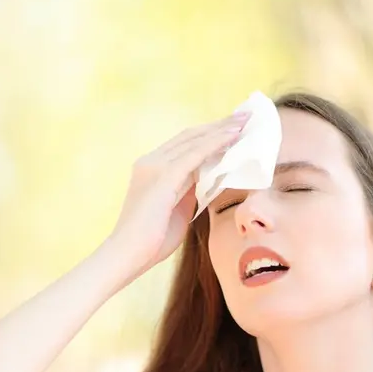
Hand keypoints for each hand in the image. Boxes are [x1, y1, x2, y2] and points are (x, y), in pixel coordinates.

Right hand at [108, 112, 249, 276]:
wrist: (127, 255)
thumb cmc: (152, 241)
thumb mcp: (178, 210)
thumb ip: (190, 192)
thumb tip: (210, 180)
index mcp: (151, 168)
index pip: (184, 143)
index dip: (210, 133)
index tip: (234, 127)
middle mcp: (150, 162)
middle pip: (190, 135)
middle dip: (219, 124)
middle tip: (245, 116)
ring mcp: (154, 167)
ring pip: (194, 140)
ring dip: (221, 129)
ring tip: (245, 121)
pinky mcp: (162, 176)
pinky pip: (194, 154)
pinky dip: (215, 143)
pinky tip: (233, 137)